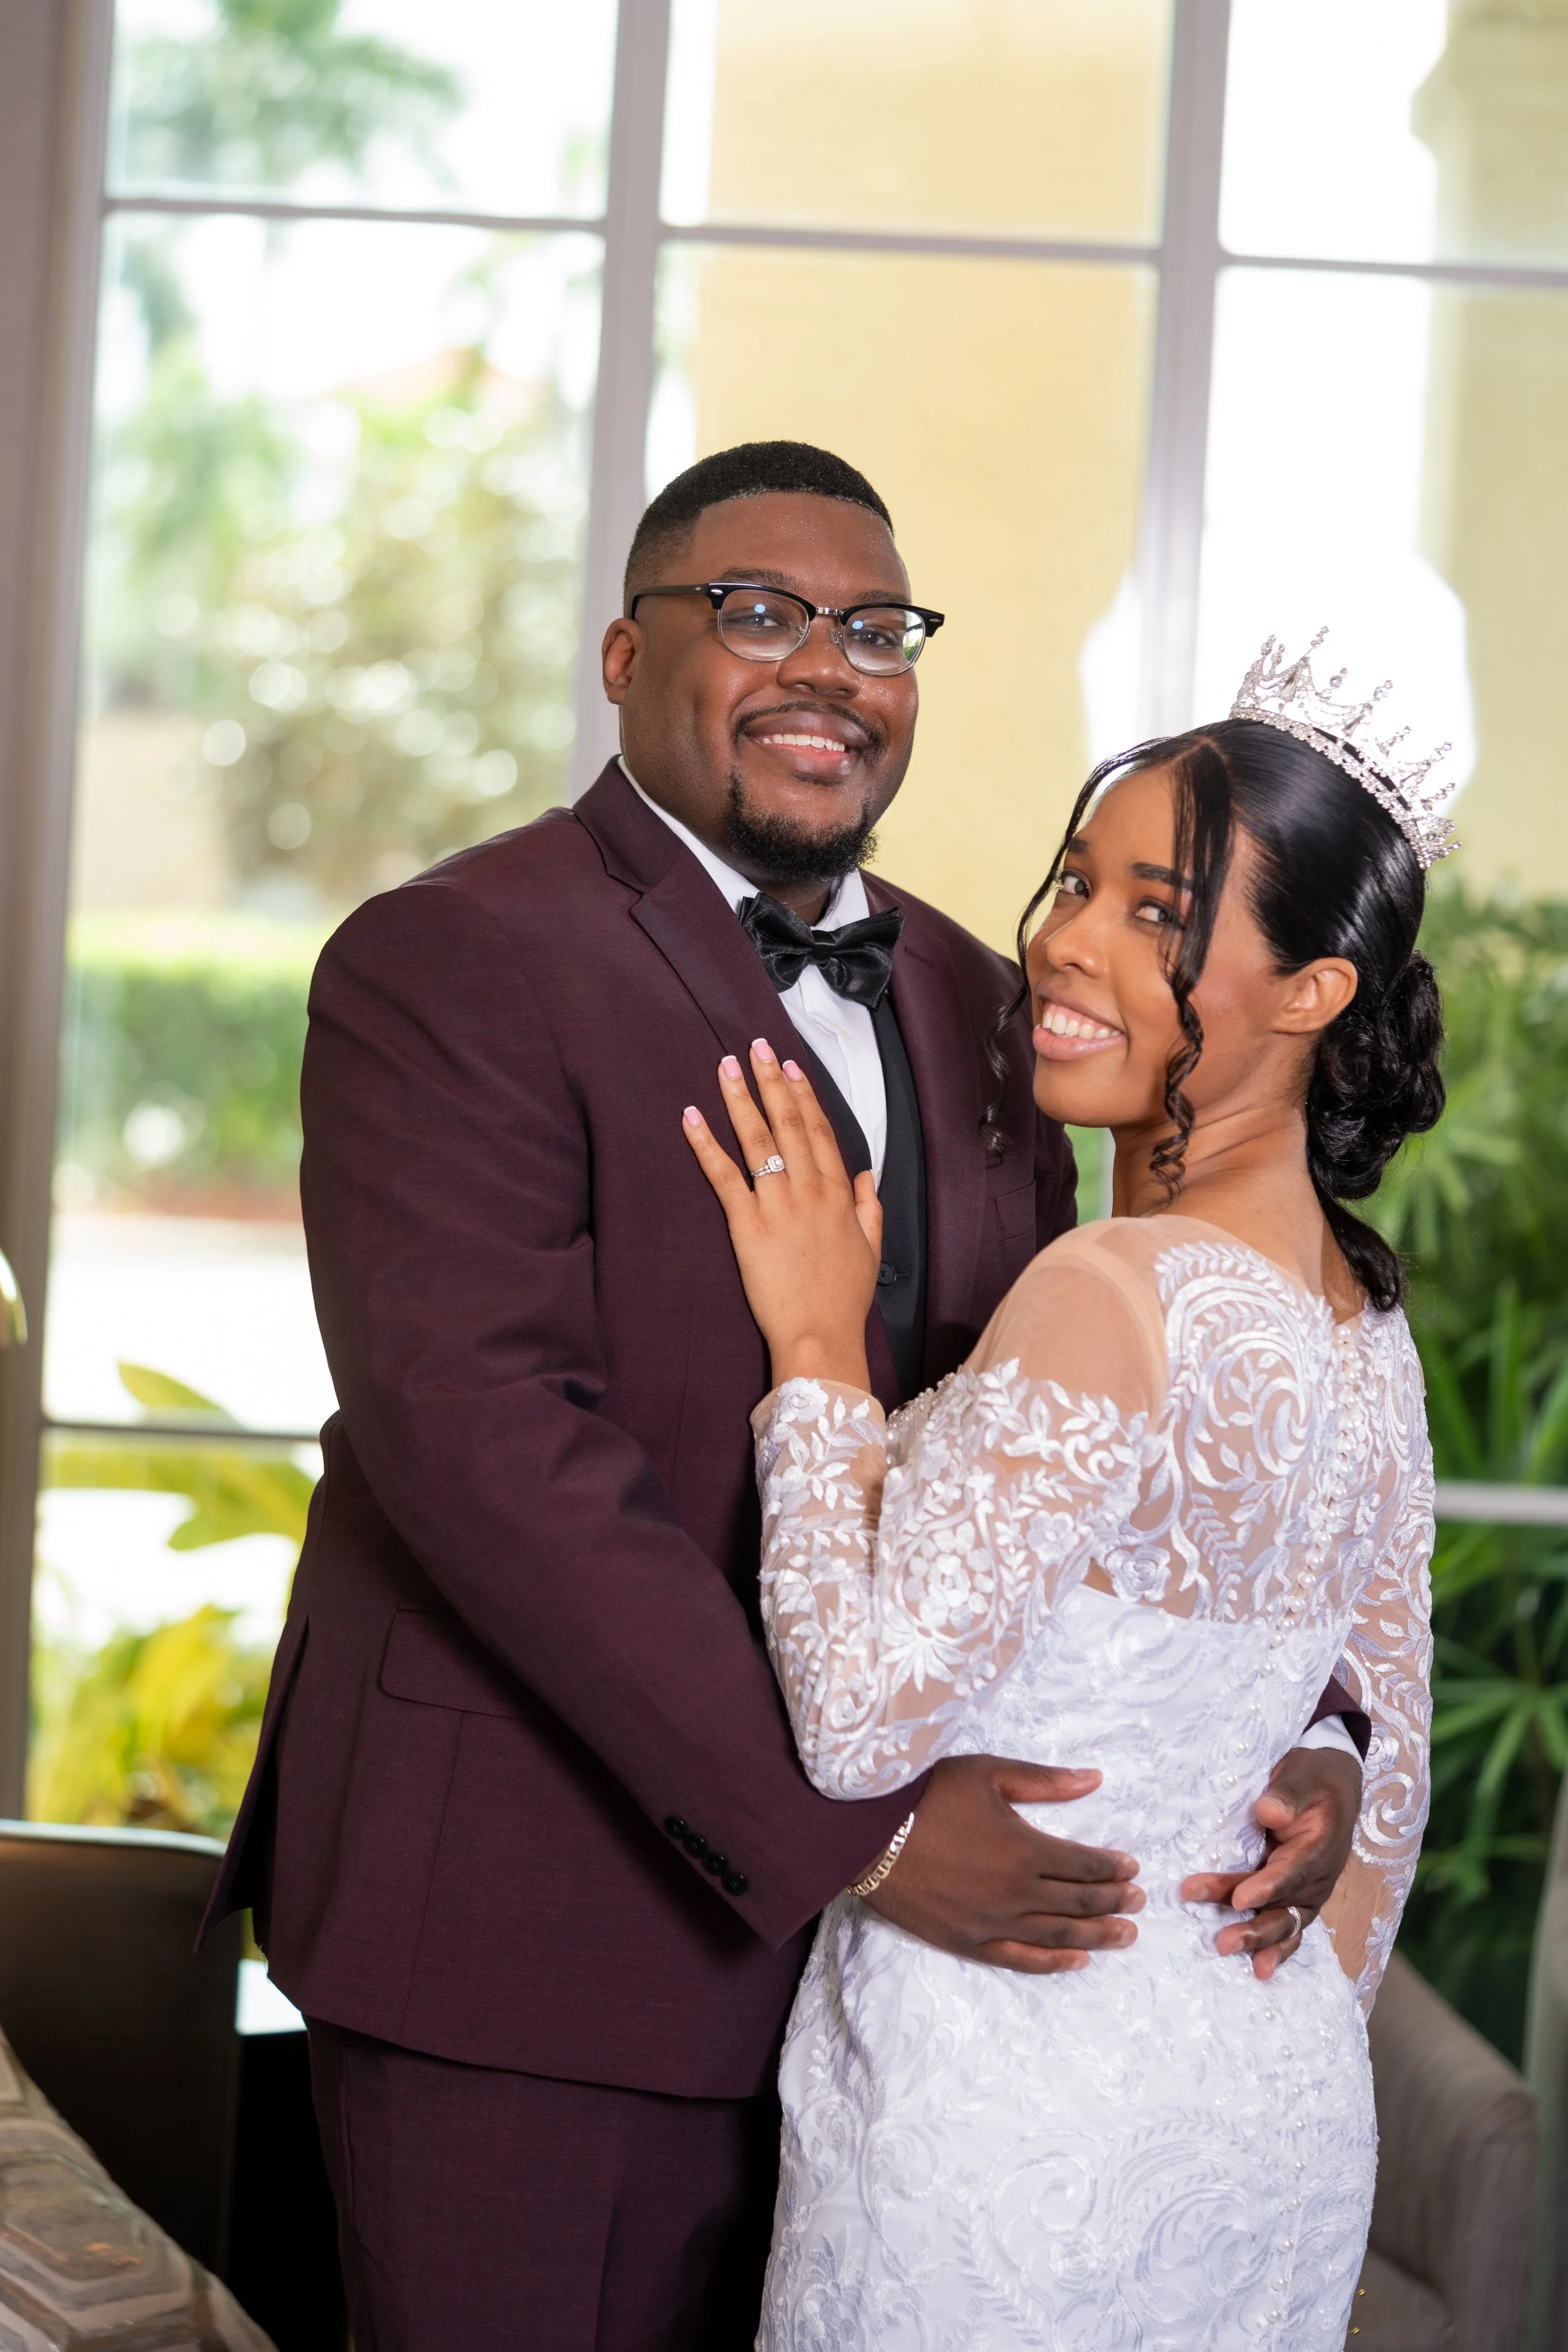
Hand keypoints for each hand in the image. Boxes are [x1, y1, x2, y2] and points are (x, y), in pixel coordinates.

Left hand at [683, 1041, 880, 1385]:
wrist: (822, 1336)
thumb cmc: (843, 1299)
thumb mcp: (871, 1250)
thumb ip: (868, 1208)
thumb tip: (865, 1176)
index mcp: (838, 1195)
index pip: (820, 1131)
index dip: (805, 1095)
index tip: (791, 1066)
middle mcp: (810, 1191)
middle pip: (789, 1123)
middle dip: (771, 1081)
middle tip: (755, 1046)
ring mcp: (778, 1205)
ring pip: (758, 1140)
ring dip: (740, 1098)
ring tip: (726, 1066)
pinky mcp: (748, 1225)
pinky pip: (724, 1177)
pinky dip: (706, 1144)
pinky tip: (691, 1116)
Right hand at [861, 1754, 1144, 1972]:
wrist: (865, 1834)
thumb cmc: (926, 1794)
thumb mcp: (988, 1773)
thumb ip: (1045, 1781)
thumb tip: (1096, 1779)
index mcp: (1024, 1849)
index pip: (1085, 1864)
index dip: (1113, 1867)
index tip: (1133, 1868)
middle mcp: (1015, 1892)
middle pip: (1079, 1903)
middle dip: (1114, 1901)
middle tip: (1139, 1901)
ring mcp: (993, 1923)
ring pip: (1059, 1936)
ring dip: (1098, 1936)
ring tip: (1126, 1935)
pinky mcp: (968, 1942)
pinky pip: (1021, 1959)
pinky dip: (1054, 1963)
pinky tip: (1078, 1961)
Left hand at [1181, 1744, 1361, 1979]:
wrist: (1335, 1784)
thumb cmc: (1314, 1776)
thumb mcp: (1303, 1773)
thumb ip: (1287, 1794)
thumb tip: (1269, 1811)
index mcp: (1320, 1846)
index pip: (1292, 1872)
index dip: (1266, 1888)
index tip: (1238, 1900)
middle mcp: (1318, 1876)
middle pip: (1284, 1907)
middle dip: (1253, 1926)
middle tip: (1221, 1941)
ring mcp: (1309, 1891)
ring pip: (1283, 1922)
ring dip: (1256, 1939)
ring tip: (1228, 1952)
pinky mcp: (1297, 1896)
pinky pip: (1287, 1926)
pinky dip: (1275, 1948)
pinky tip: (1259, 1969)